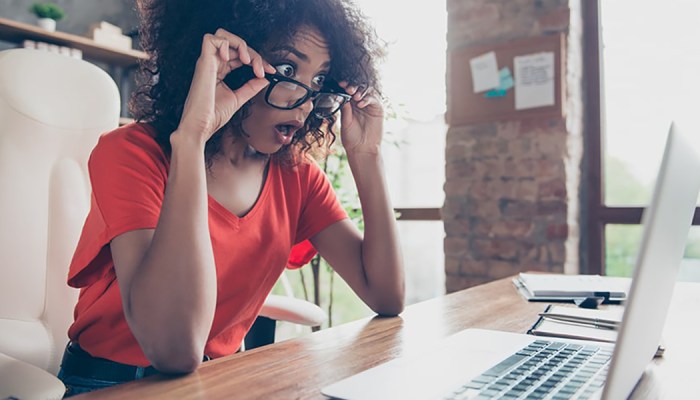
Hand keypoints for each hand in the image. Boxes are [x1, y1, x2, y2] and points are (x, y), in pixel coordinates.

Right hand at [175, 29, 275, 144]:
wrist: (201, 126)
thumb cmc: (212, 115)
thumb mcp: (238, 98)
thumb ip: (250, 87)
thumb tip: (264, 79)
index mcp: (219, 70)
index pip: (239, 55)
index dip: (256, 59)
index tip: (269, 71)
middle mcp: (212, 64)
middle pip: (234, 44)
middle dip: (253, 53)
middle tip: (262, 69)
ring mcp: (207, 62)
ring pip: (222, 35)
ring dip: (240, 44)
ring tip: (248, 61)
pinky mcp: (203, 63)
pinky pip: (211, 39)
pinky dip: (226, 44)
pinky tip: (234, 59)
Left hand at [338, 83, 384, 154]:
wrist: (362, 149)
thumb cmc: (351, 138)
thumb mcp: (345, 122)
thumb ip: (345, 109)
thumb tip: (341, 95)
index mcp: (350, 105)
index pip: (348, 91)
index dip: (344, 86)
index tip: (339, 84)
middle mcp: (360, 103)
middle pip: (358, 89)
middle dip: (353, 86)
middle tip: (347, 88)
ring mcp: (369, 105)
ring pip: (367, 91)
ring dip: (360, 91)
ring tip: (354, 96)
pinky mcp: (378, 109)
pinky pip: (373, 99)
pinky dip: (367, 99)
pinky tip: (361, 104)